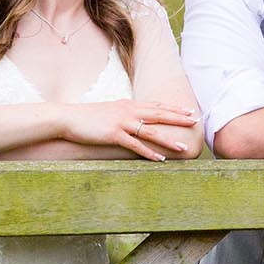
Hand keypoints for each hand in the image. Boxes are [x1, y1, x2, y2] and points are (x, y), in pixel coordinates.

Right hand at [62, 99, 197, 161]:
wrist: (68, 118)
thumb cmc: (88, 117)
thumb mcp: (110, 112)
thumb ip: (124, 114)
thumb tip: (135, 121)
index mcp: (128, 105)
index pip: (156, 105)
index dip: (174, 108)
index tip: (189, 111)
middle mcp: (128, 111)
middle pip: (159, 114)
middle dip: (179, 118)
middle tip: (195, 122)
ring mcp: (121, 123)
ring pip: (151, 131)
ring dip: (168, 140)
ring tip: (183, 147)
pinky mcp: (114, 135)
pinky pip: (135, 145)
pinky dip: (148, 152)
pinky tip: (159, 159)